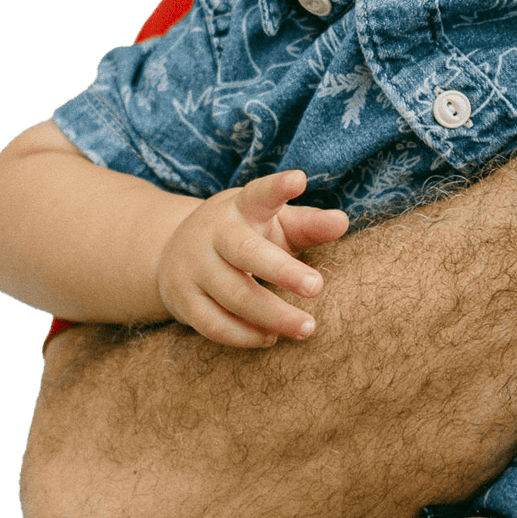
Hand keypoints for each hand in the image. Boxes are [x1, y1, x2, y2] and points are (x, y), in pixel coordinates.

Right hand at [157, 170, 349, 347]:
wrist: (173, 251)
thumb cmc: (245, 234)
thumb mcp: (275, 222)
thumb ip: (309, 224)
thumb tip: (343, 222)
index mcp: (241, 207)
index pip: (260, 194)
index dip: (278, 187)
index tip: (299, 179)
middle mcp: (214, 233)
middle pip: (247, 252)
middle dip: (282, 271)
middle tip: (318, 287)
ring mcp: (194, 268)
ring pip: (233, 295)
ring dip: (272, 315)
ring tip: (307, 327)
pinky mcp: (183, 301)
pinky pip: (213, 324)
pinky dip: (244, 335)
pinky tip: (271, 338)